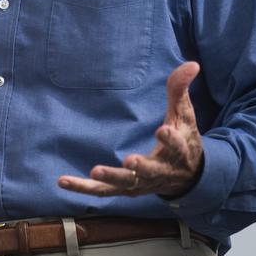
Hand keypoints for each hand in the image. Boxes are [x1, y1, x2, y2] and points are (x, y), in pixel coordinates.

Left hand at [58, 61, 203, 197]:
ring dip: (110, 179)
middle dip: (140, 166)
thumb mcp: (184, 114)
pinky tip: (63, 182)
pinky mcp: (125, 189)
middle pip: (150, 171)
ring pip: (125, 184)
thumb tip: (192, 64)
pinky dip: (84, 189)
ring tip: (94, 172)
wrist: (187, 176)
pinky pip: (103, 192)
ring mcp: (142, 183)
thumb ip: (180, 90)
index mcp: (178, 151)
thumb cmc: (183, 138)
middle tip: (129, 160)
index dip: (170, 139)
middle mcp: (160, 171)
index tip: (162, 130)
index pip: (177, 146)